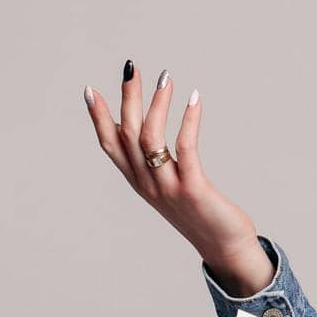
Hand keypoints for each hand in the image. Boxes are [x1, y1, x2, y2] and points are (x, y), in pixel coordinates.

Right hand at [84, 61, 259, 259]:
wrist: (226, 249)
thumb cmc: (203, 216)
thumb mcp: (171, 189)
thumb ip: (157, 167)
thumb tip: (149, 138)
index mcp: (139, 184)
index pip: (110, 146)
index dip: (98, 118)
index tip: (90, 89)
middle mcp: (147, 185)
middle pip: (128, 134)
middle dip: (128, 98)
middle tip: (132, 68)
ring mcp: (168, 188)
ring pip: (150, 138)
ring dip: (156, 104)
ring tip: (166, 78)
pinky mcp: (193, 190)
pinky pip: (185, 148)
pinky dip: (188, 120)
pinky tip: (194, 99)